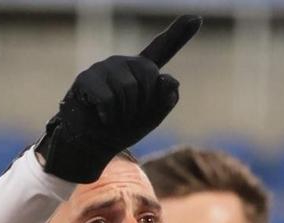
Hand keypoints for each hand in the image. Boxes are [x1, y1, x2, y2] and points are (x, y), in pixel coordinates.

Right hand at [34, 14, 200, 182]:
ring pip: (128, 89)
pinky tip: (101, 116)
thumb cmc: (122, 128)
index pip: (163, 47)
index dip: (180, 33)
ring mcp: (104, 67)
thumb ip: (166, 99)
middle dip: (143, 103)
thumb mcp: (152, 117)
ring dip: (125, 112)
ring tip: (114, 116)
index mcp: (142, 70)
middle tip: (128, 114)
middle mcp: (124, 63)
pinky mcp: (87, 77)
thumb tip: (169, 79)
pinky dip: (109, 116)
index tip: (196, 17)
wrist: (93, 144)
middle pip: (149, 75)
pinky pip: (109, 98)